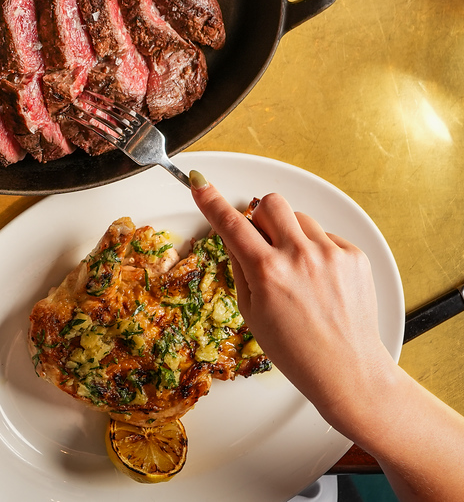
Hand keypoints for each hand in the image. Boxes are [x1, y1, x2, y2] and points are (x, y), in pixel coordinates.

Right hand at [190, 174, 394, 428]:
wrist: (348, 370)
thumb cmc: (295, 349)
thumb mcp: (250, 311)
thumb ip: (240, 267)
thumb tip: (235, 237)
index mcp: (267, 272)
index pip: (231, 224)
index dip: (210, 200)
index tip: (199, 183)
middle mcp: (299, 256)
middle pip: (270, 203)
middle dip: (261, 217)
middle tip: (263, 242)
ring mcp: (331, 254)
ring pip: (299, 218)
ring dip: (290, 234)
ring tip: (297, 270)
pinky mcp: (354, 257)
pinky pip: (325, 236)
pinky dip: (316, 250)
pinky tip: (319, 280)